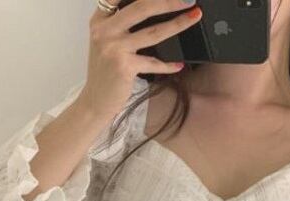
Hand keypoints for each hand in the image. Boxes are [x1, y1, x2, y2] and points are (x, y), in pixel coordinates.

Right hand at [77, 0, 203, 120]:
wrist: (95, 101)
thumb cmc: (106, 73)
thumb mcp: (106, 42)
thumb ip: (120, 25)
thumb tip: (150, 11)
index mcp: (100, 20)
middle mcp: (105, 30)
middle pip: (142, 7)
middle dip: (168, 1)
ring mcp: (114, 48)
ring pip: (153, 32)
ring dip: (178, 24)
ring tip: (194, 17)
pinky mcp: (124, 66)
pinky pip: (154, 62)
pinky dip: (169, 65)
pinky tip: (180, 64)